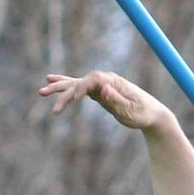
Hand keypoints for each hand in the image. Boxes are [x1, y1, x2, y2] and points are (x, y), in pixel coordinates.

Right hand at [39, 71, 166, 130]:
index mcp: (113, 81)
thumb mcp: (131, 111)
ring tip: (41, 91)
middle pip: (79, 81)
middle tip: (42, 93)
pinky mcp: (99, 92)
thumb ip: (117, 100)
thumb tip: (104, 88)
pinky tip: (51, 80)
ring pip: (76, 84)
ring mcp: (101, 85)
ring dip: (59, 87)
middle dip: (61, 88)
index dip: (79, 88)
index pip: (91, 81)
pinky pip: (79, 88)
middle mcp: (105, 80)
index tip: (71, 98)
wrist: (152, 114)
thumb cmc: (143, 114)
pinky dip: (66, 85)